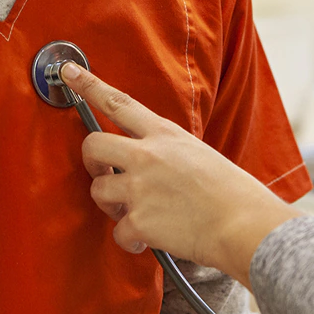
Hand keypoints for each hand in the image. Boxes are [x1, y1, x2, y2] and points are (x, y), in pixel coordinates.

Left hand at [58, 63, 301, 285]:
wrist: (246, 226)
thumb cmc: (233, 193)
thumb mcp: (199, 154)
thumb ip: (167, 152)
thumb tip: (145, 163)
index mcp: (165, 135)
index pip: (119, 103)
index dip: (90, 85)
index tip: (68, 72)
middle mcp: (147, 156)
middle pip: (92, 145)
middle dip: (90, 161)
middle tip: (104, 173)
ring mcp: (140, 188)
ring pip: (98, 189)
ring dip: (111, 206)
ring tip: (136, 214)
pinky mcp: (139, 221)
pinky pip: (118, 232)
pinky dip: (131, 241)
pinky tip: (147, 241)